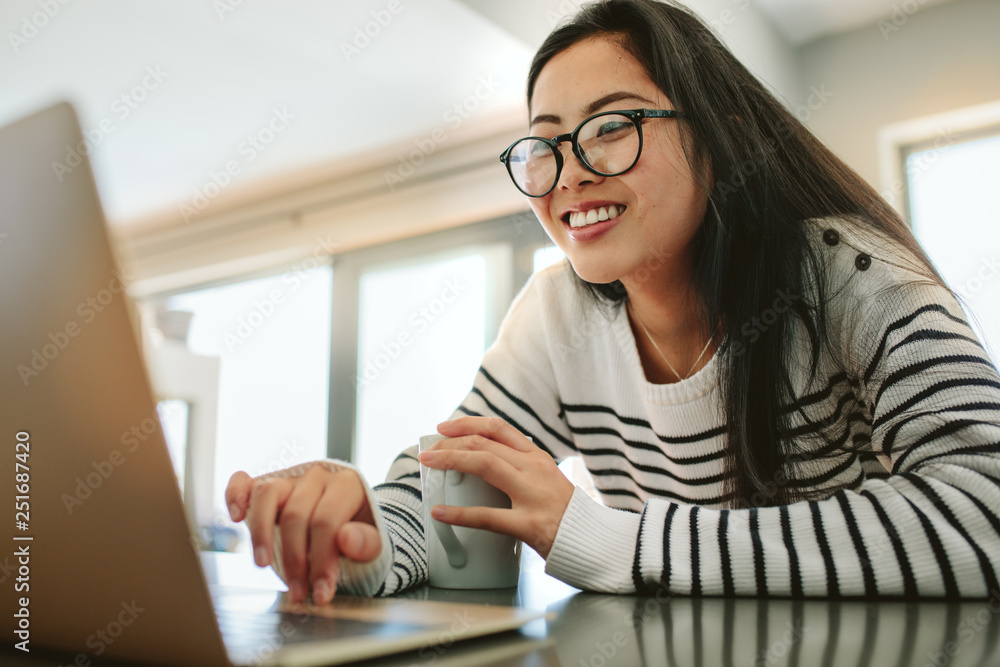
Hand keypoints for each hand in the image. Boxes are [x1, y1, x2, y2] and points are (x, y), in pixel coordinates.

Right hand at [225, 464, 380, 604]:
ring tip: (263, 565)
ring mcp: (291, 478)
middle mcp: (318, 476)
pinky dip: (235, 495)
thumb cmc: (360, 535)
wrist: (351, 524)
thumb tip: (346, 539)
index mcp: (348, 485)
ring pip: (267, 494)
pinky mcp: (268, 484)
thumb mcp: (373, 544)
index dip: (322, 560)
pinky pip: (245, 481)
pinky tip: (236, 516)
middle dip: (295, 559)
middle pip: (296, 514)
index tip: (320, 592)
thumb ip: (366, 542)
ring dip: (261, 533)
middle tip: (298, 592)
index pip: (327, 521)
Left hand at [417, 416, 573, 557]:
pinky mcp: (529, 524)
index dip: (467, 423)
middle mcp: (534, 468)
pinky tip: (441, 512)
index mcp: (537, 457)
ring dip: (451, 460)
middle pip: (485, 443)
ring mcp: (533, 494)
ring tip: (429, 465)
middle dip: (451, 443)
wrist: (593, 541)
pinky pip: (487, 516)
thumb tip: (480, 464)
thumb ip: (519, 469)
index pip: (499, 428)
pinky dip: (459, 514)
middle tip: (429, 451)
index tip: (445, 427)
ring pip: (485, 464)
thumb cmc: (564, 513)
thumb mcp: (545, 480)